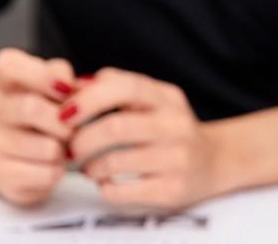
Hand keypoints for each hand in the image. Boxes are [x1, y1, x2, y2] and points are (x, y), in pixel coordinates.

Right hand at [0, 48, 77, 204]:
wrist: (19, 151)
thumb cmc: (47, 108)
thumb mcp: (57, 83)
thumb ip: (61, 75)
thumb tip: (69, 88)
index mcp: (2, 79)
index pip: (8, 65)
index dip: (43, 76)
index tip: (66, 89)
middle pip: (29, 107)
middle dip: (62, 120)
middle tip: (73, 127)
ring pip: (43, 146)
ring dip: (63, 149)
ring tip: (65, 148)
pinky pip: (43, 174)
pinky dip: (57, 171)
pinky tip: (56, 166)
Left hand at [65, 68, 216, 209]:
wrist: (214, 161)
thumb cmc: (169, 129)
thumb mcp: (153, 99)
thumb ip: (117, 87)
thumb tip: (75, 85)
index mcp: (167, 97)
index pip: (125, 87)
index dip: (89, 99)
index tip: (63, 114)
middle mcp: (176, 124)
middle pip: (116, 127)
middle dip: (82, 139)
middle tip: (69, 148)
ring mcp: (177, 158)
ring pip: (116, 162)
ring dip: (90, 167)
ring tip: (87, 168)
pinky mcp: (173, 189)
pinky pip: (123, 191)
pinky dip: (105, 188)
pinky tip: (106, 183)